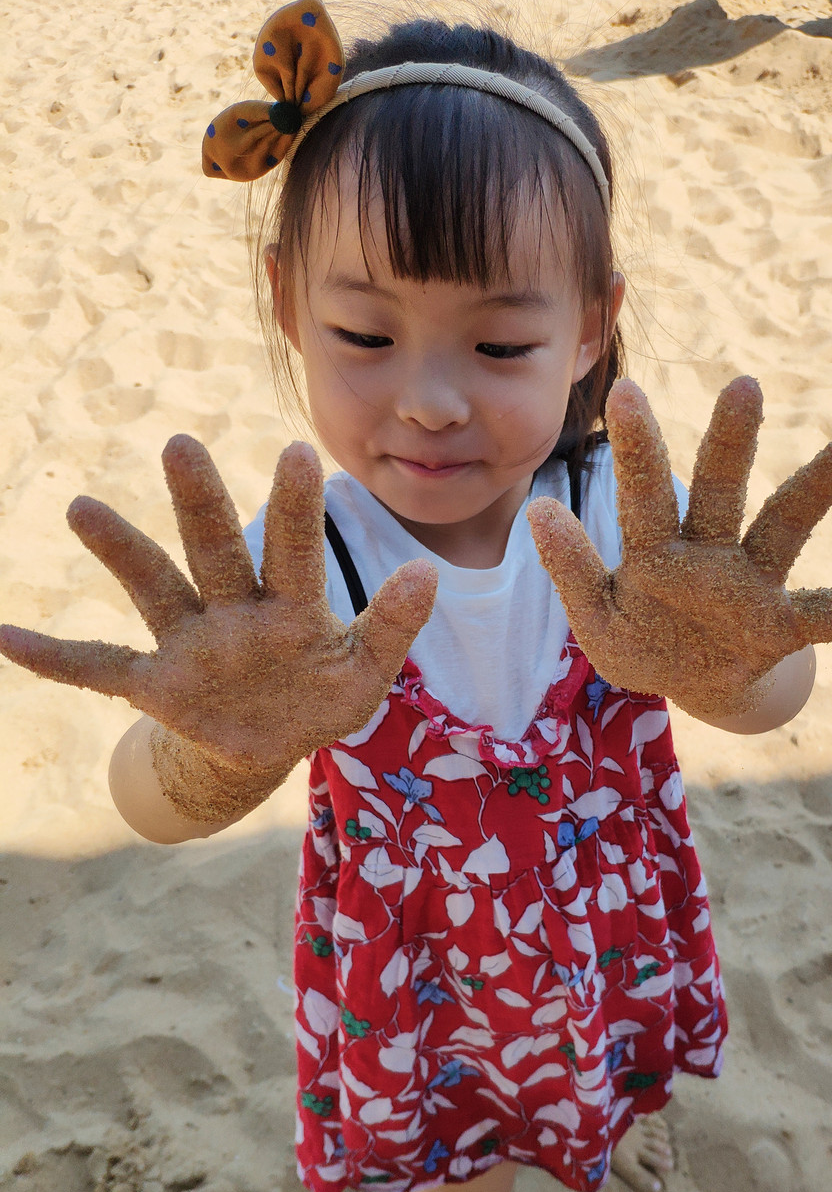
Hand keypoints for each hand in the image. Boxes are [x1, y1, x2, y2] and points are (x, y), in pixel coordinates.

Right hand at [0, 438, 436, 819]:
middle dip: (199, 502)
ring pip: (154, 588)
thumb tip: (430, 573)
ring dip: (121, 552)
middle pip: (214, 549)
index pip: (293, 549)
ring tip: (83, 507)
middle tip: (181, 445)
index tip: (297, 453)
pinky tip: (3, 637)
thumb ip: (393, 627)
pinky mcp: (156, 684)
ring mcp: (191, 644)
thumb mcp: (367, 672)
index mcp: (291, 607)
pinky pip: (97, 667)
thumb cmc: (321, 698)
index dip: (296, 508)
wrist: (270, 746)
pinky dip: (53, 658)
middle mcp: (234, 611)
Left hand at [528, 378, 831, 724]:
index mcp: (655, 549)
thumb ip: (572, 572)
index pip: (643, 492)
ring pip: (783, 527)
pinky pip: (829, 617)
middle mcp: (708, 552)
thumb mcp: (596, 617)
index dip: (636, 447)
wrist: (690, 682)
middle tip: (743, 385)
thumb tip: (536, 510)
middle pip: (719, 489)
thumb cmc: (641, 640)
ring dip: (815, 488)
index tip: (624, 390)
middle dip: (730, 442)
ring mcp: (749, 585)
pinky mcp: (779, 626)